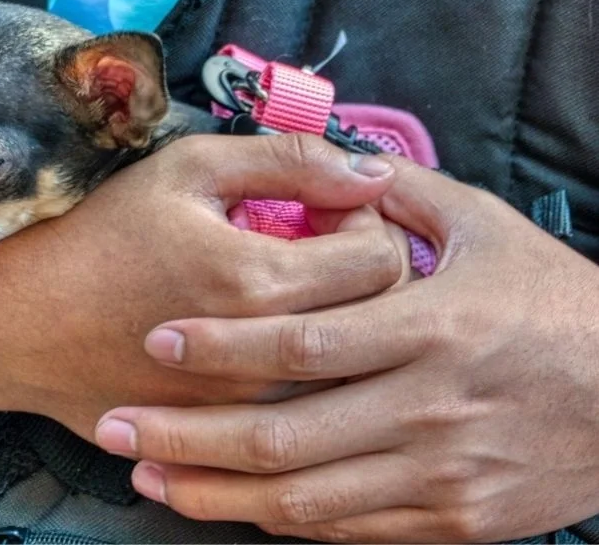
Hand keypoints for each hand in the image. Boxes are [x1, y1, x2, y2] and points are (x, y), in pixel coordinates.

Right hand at [0, 135, 408, 440]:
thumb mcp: (187, 169)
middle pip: (374, 317)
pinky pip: (298, 401)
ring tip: (285, 286)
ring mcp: (246, 406)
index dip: (366, 221)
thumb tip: (370, 171)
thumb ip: (287, 160)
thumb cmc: (98, 234)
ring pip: (343, 365)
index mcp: (263, 283)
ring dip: (334, 319)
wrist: (19, 321)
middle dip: (360, 270)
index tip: (327, 208)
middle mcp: (268, 358)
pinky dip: (298, 362)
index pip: (381, 258)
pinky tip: (259, 330)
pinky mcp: (222, 431)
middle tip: (314, 242)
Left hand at [95, 157, 598, 541]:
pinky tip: (231, 504)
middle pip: (284, 434)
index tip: (157, 342)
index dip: (220, 345)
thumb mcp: (489, 229)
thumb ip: (405, 197)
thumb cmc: (557, 303)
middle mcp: (427, 409)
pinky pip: (349, 530)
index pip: (300, 342)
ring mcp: (439, 475)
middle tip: (120, 431)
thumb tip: (338, 166)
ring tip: (150, 479)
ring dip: (216, 493)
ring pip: (304, 499)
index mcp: (431, 328)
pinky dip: (281, 519)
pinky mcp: (452, 521)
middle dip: (188, 436)